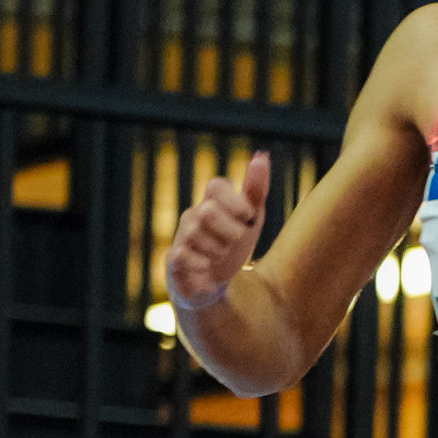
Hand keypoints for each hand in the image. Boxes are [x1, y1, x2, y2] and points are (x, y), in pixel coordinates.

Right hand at [166, 150, 272, 303]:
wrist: (219, 281)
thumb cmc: (234, 243)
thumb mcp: (251, 217)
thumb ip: (255, 189)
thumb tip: (262, 156)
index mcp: (212, 203)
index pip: (216, 185)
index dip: (235, 201)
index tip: (248, 217)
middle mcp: (193, 216)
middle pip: (207, 211)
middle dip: (229, 230)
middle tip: (235, 241)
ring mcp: (182, 237)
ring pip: (195, 235)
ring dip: (218, 250)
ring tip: (221, 257)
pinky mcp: (175, 259)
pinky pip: (181, 255)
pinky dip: (200, 265)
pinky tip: (208, 270)